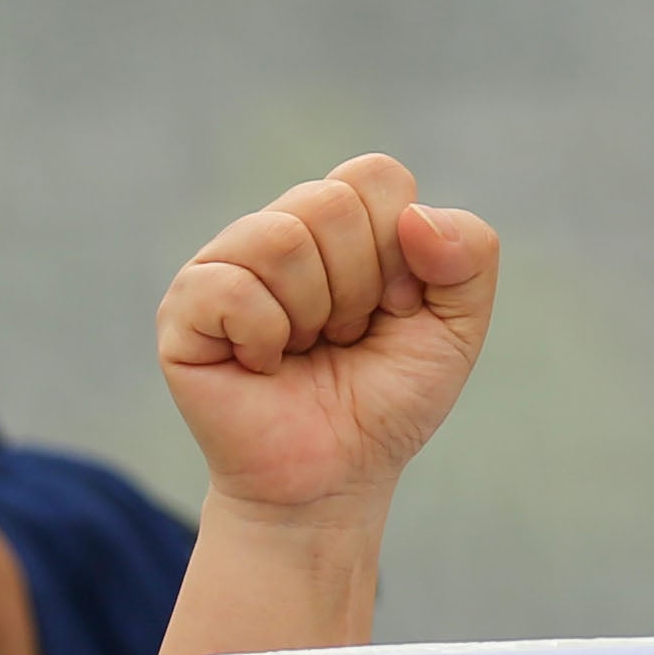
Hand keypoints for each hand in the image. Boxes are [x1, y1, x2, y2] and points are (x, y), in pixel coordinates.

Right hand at [155, 153, 499, 526]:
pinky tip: (262, 366)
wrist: (335, 477)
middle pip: (329, 202)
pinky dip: (265, 338)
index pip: (375, 177)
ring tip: (304, 350)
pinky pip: (231, 288)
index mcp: (339, 221)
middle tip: (344, 336)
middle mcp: (277, 230)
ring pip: (281, 238)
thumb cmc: (386, 400)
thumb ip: (471, 257)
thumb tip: (416, 217)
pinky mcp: (183, 309)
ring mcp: (223, 264)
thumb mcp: (456, 328)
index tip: (393, 309)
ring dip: (314, 314)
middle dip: (359, 287)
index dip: (399, 251)